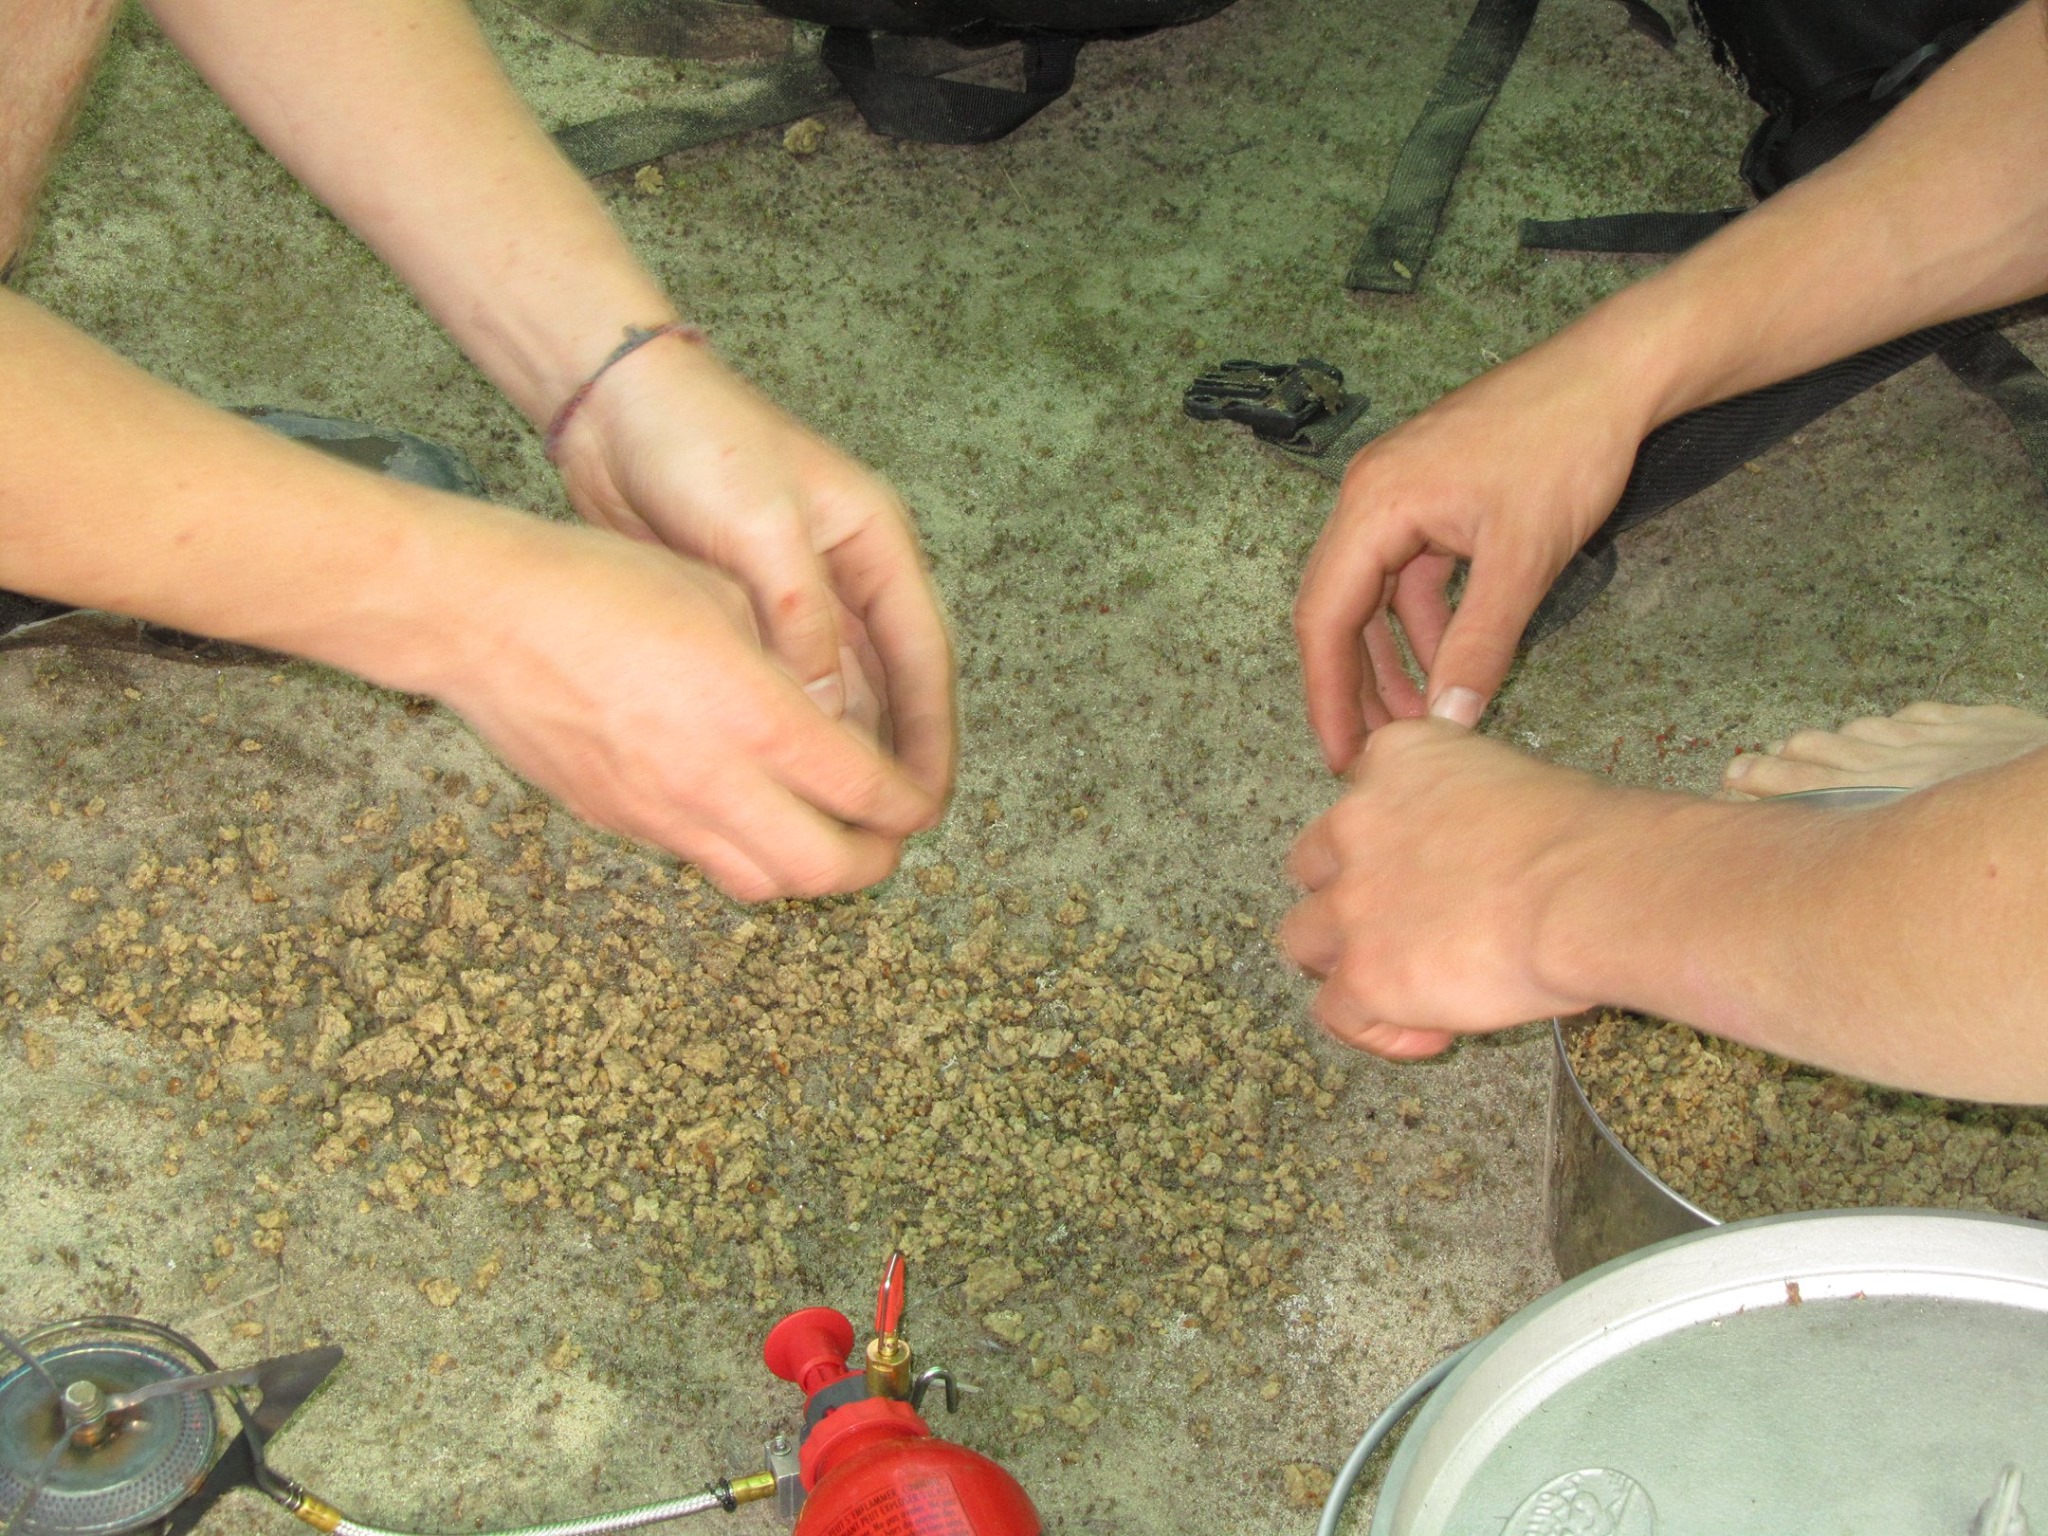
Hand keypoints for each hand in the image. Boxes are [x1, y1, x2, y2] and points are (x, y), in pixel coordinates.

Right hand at [425, 511, 944, 901]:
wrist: (481, 618)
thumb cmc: (599, 585)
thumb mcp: (721, 596)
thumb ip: (787, 661)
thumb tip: (829, 706)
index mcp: (756, 718)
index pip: (865, 792)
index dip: (908, 805)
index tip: (921, 801)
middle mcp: (715, 783)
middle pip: (825, 868)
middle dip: (873, 861)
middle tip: (887, 838)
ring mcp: (660, 814)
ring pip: (762, 881)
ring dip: (806, 867)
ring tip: (822, 832)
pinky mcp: (616, 822)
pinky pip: (700, 859)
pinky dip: (741, 850)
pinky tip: (743, 810)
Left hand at [549, 333, 955, 804]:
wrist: (611, 402)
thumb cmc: (696, 441)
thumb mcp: (758, 527)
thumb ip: (798, 619)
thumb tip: (828, 713)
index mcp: (873, 545)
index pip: (923, 655)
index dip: (933, 733)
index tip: (930, 803)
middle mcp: (845, 577)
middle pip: (887, 685)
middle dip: (890, 759)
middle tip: (885, 836)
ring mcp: (793, 596)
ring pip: (833, 694)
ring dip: (836, 754)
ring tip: (832, 825)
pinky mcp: (742, 612)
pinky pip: (777, 688)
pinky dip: (782, 733)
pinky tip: (773, 781)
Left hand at [1279, 720, 1610, 1058]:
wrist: (1588, 890)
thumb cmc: (1584, 837)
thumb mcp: (1515, 780)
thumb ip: (1470, 807)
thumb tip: (1491, 855)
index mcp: (1399, 759)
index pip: (1362, 795)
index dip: (1387, 839)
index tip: (1426, 867)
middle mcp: (1357, 823)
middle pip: (1313, 866)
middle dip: (1344, 897)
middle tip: (1394, 928)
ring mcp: (1353, 901)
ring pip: (1304, 937)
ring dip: (1344, 962)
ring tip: (1398, 987)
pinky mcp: (1364, 973)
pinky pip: (1337, 1012)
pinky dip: (1376, 1031)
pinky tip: (1429, 1035)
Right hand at [1293, 340, 1649, 770]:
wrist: (1615, 371)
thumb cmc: (1568, 447)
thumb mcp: (1524, 560)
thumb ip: (1480, 646)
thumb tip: (1448, 723)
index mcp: (1374, 505)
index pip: (1324, 617)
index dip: (1328, 695)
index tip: (1341, 754)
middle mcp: (1369, 496)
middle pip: (1336, 608)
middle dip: (1352, 685)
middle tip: (1369, 753)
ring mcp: (1398, 492)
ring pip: (1372, 595)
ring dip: (1390, 657)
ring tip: (1415, 720)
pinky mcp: (1430, 494)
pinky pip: (1407, 572)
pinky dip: (1421, 621)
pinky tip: (1447, 661)